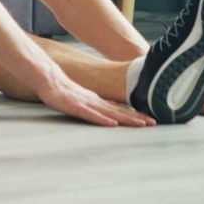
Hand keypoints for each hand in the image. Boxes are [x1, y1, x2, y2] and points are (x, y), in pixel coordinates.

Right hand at [36, 77, 155, 127]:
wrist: (49, 79)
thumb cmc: (64, 91)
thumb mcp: (85, 99)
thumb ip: (98, 105)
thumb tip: (111, 110)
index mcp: (99, 101)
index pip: (121, 109)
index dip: (136, 114)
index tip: (151, 120)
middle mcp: (96, 102)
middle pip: (120, 112)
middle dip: (137, 118)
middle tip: (154, 123)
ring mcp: (87, 104)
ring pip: (110, 114)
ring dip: (127, 119)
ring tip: (141, 124)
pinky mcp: (75, 107)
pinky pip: (91, 115)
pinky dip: (103, 120)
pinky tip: (113, 124)